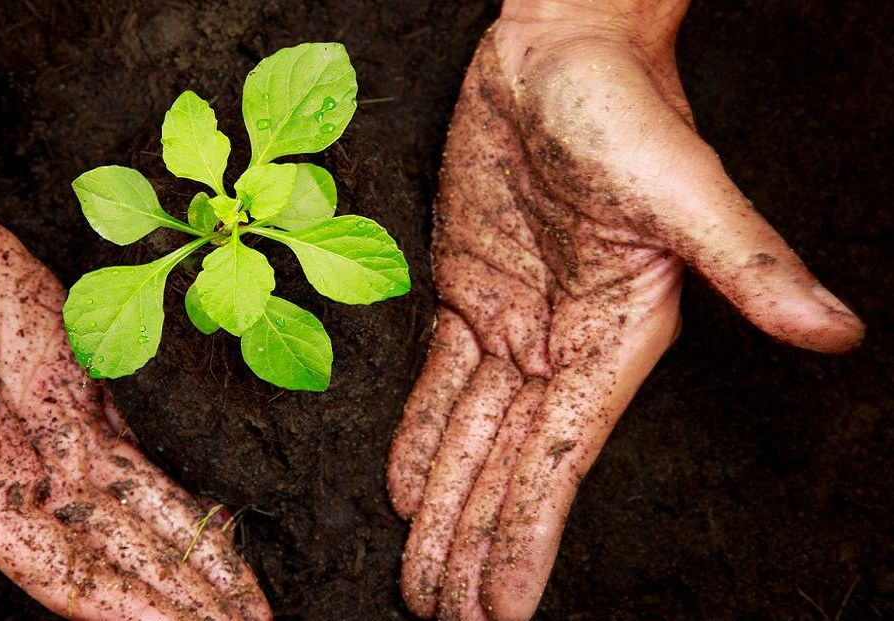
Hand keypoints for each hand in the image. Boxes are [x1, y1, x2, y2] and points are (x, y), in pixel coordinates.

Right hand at [0, 160, 269, 620]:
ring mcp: (55, 421)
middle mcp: (26, 470)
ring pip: (142, 503)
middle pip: (123, 550)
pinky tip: (213, 504)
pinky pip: (138, 437)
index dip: (135, 610)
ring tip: (248, 592)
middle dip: (186, 593)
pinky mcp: (73, 371)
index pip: (73, 574)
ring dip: (193, 548)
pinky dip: (176, 476)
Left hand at [386, 4, 863, 619]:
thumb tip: (833, 331)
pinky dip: (419, 434)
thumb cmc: (625, 106)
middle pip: (503, 469)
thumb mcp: (684, 187)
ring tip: (419, 577)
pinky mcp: (468, 288)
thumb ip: (747, 264)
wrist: (559, 52)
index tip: (502, 613)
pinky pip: (438, 379)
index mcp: (611, 343)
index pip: (557, 466)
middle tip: (439, 617)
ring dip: (442, 508)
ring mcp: (510, 322)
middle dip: (472, 546)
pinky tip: (405, 486)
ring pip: (466, 437)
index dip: (525, 540)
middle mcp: (559, 348)